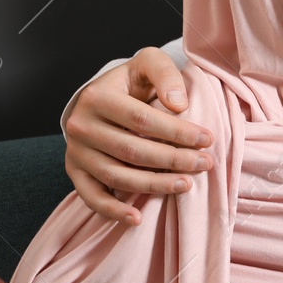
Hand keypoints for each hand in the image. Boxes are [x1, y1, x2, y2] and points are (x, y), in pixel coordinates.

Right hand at [62, 47, 214, 224]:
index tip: (207, 140)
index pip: (142, 120)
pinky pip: (91, 196)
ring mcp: (75, 151)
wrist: (102, 98)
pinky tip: (137, 218)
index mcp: (97, 97)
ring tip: (186, 185)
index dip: (177, 132)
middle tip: (205, 164)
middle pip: (132, 150)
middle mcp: (80, 126)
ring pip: (117, 175)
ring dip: (154, 185)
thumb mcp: (148, 64)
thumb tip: (179, 104)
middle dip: (173, 160)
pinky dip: (112, 210)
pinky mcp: (75, 171)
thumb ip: (165, 74)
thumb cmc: (132, 83)